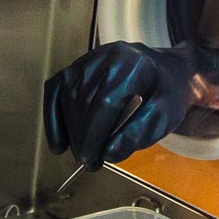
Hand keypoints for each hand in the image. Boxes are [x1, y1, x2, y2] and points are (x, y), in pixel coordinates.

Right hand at [42, 42, 197, 163]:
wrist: (164, 70)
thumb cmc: (166, 94)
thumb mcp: (166, 116)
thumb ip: (140, 133)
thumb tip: (109, 154)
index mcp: (134, 66)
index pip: (105, 102)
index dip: (93, 134)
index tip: (91, 160)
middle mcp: (108, 56)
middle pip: (84, 100)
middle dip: (81, 136)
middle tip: (87, 162)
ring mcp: (89, 59)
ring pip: (68, 96)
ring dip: (69, 130)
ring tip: (82, 153)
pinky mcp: (76, 65)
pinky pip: (55, 90)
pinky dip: (53, 116)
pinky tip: (59, 140)